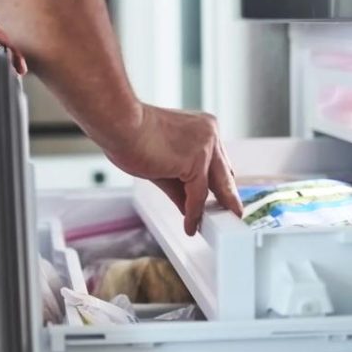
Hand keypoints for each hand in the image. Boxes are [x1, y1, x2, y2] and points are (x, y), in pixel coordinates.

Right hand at [104, 105, 242, 235]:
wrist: (120, 124)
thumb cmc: (130, 134)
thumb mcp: (161, 161)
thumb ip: (178, 184)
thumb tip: (187, 206)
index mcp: (202, 127)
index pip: (217, 160)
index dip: (218, 181)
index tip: (220, 197)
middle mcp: (209, 134)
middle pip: (223, 173)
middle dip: (226, 197)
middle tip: (231, 215)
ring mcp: (205, 146)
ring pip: (214, 185)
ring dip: (211, 209)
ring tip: (211, 227)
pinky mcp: (196, 162)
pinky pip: (198, 194)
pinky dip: (193, 212)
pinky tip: (190, 225)